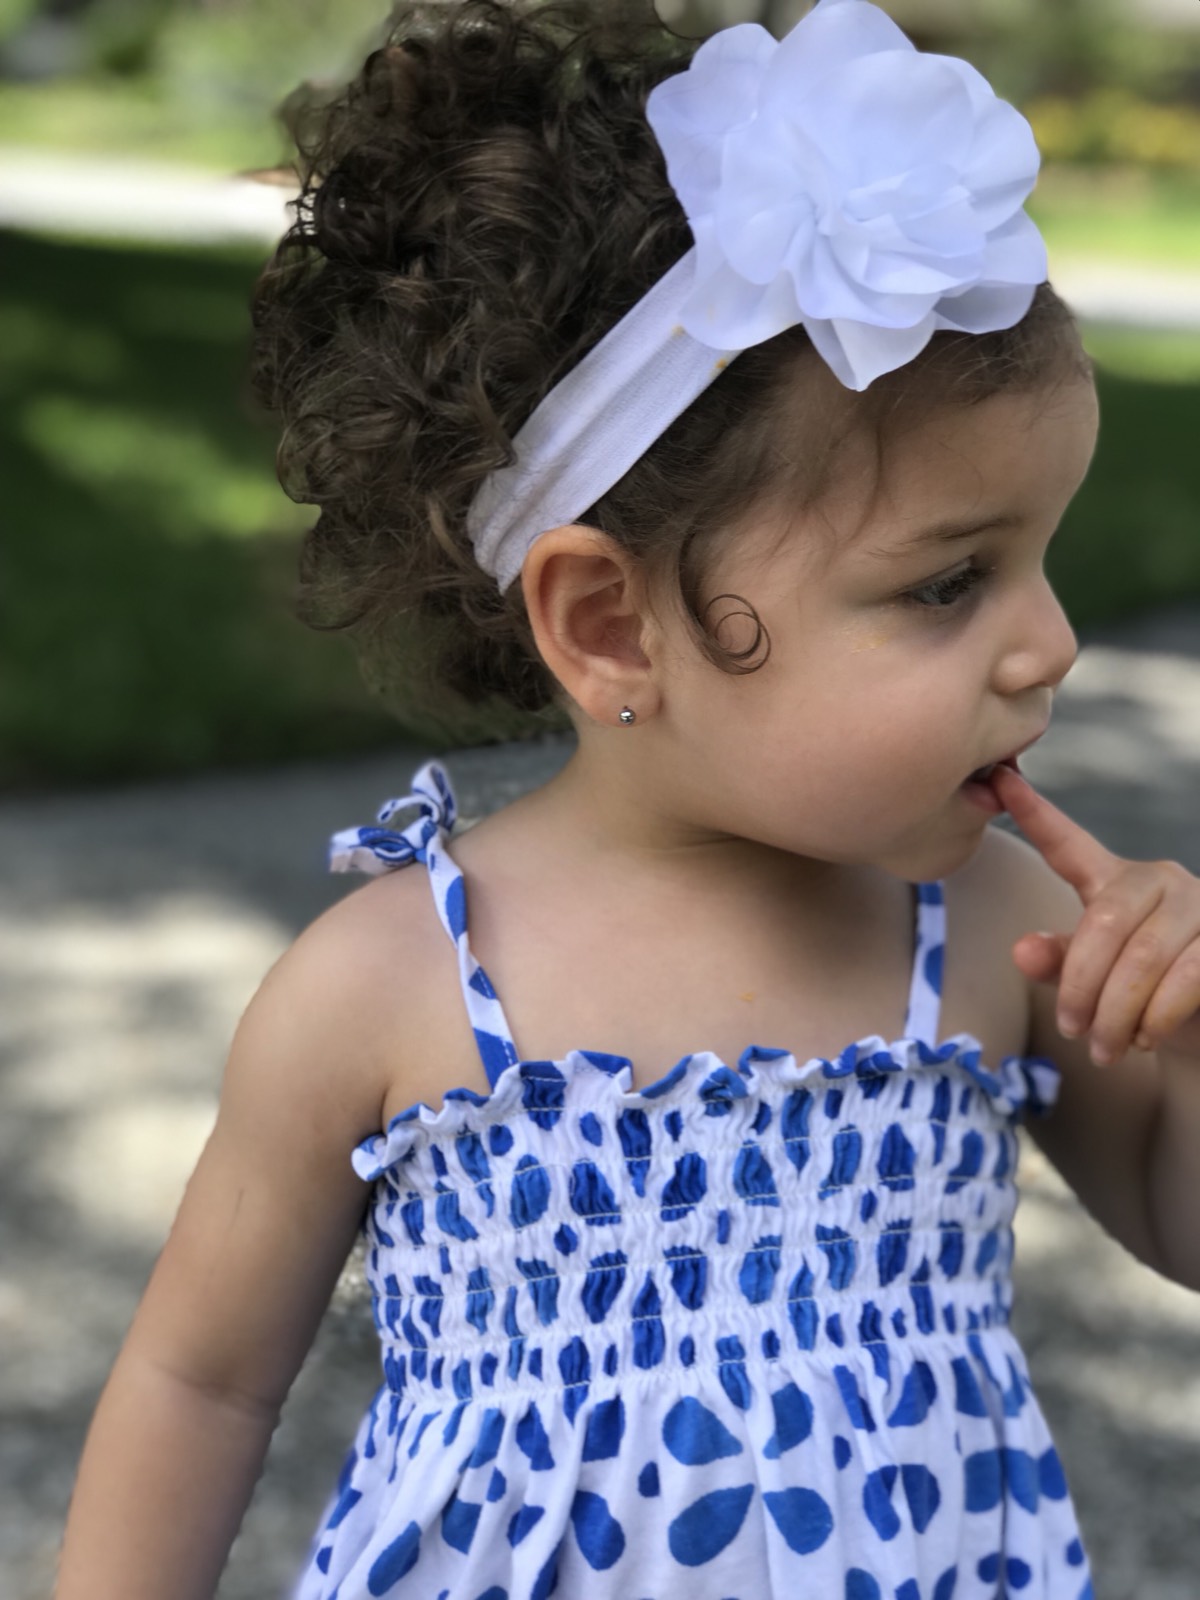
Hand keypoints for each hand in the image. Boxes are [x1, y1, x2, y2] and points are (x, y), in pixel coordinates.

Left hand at [991, 762, 1199, 1065]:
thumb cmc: (1144, 997)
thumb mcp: (1094, 982)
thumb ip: (1058, 962)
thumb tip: (1023, 950)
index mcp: (1114, 881)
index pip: (1068, 845)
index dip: (1034, 813)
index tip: (999, 777)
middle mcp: (1160, 881)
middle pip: (1105, 924)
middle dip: (1081, 986)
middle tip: (1070, 1030)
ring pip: (1144, 957)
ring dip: (1117, 1013)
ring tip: (1104, 1049)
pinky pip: (1187, 978)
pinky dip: (1157, 1016)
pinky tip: (1144, 1038)